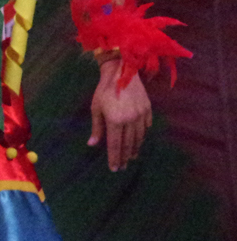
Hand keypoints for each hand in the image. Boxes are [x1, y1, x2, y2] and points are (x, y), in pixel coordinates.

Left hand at [88, 57, 152, 171]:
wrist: (121, 71)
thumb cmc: (104, 90)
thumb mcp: (96, 108)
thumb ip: (97, 128)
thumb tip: (92, 144)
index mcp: (115, 120)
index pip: (116, 145)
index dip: (115, 158)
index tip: (114, 169)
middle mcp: (130, 120)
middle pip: (128, 144)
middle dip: (125, 157)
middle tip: (122, 167)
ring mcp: (141, 115)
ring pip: (139, 138)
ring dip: (135, 149)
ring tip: (131, 157)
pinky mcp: (148, 110)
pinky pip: (146, 127)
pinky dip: (142, 136)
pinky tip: (138, 140)